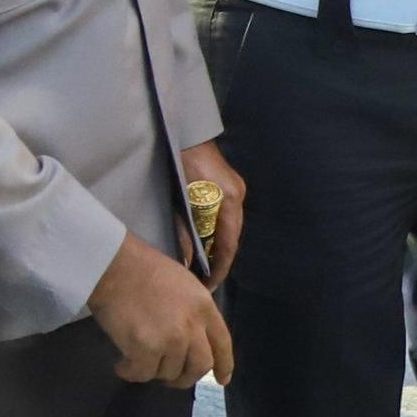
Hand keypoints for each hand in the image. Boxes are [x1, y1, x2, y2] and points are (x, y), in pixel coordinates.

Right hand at [87, 234, 231, 385]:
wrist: (113, 266)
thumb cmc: (143, 269)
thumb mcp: (184, 285)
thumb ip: (193, 312)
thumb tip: (191, 338)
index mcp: (205, 307)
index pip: (222, 343)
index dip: (224, 365)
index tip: (222, 380)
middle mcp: (193, 326)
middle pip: (200, 366)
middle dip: (185, 377)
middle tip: (169, 377)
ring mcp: (171, 339)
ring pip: (169, 373)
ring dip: (154, 370)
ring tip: (138, 358)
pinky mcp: (146, 349)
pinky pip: (143, 374)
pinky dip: (131, 373)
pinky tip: (122, 364)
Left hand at [177, 138, 244, 285]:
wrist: (184, 130)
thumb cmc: (178, 163)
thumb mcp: (177, 200)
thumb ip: (183, 230)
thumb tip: (185, 260)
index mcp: (228, 200)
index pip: (229, 245)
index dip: (220, 268)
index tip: (209, 285)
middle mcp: (238, 197)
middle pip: (233, 238)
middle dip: (220, 261)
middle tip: (205, 280)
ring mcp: (237, 190)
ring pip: (231, 228)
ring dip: (219, 247)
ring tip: (205, 265)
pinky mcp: (231, 185)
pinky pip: (228, 217)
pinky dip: (218, 232)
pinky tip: (207, 241)